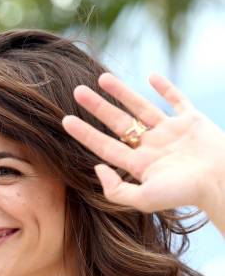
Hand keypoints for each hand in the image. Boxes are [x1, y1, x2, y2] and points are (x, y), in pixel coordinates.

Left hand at [62, 73, 224, 235]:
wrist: (220, 181)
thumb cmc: (183, 194)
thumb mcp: (143, 198)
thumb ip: (116, 189)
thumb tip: (97, 167)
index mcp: (140, 165)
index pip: (105, 146)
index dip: (85, 133)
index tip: (65, 120)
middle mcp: (152, 147)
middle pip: (118, 123)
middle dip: (97, 108)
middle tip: (77, 91)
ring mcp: (171, 133)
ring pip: (141, 108)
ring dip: (122, 93)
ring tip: (102, 78)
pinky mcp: (192, 121)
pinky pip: (177, 100)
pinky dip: (165, 88)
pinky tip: (151, 76)